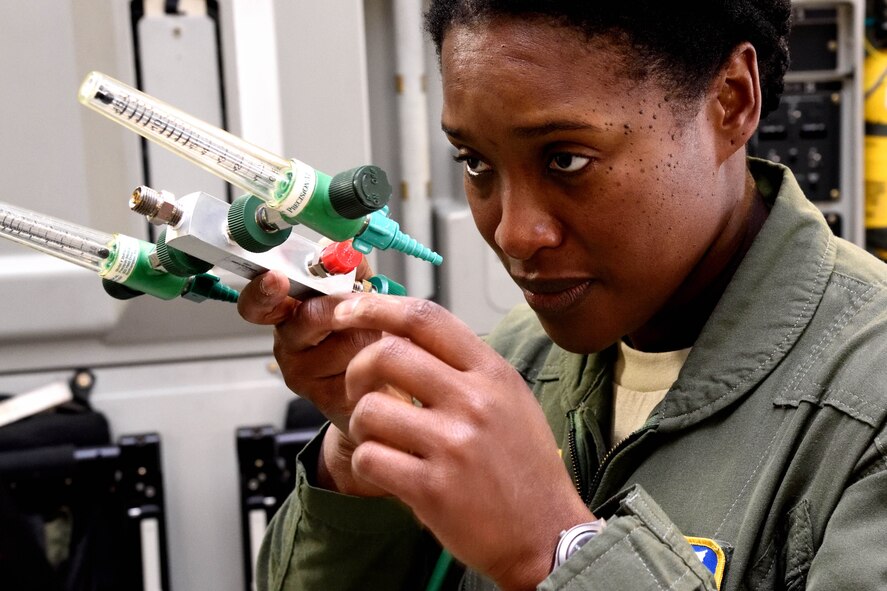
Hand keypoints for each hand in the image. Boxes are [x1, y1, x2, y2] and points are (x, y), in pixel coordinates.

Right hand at [237, 266, 389, 495]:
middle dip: (349, 306)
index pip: (258, 303)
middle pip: (311, 316)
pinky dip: (382, 358)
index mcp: (287, 314)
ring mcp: (304, 376)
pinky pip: (364, 368)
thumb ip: (349, 270)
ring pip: (348, 342)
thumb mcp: (356, 295)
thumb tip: (345, 252)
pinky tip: (380, 363)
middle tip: (368, 306)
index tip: (277, 279)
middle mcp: (288, 345)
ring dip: (375, 333)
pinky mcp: (329, 400)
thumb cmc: (364, 337)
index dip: (264, 291)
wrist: (383, 386)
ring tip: (378, 339)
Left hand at [332, 295, 593, 589]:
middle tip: (359, 388)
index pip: (426, 318)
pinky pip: (369, 458)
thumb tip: (403, 333)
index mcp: (493, 373)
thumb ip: (463, 366)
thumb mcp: (509, 399)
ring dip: (361, 425)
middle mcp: (475, 402)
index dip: (377, 306)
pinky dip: (367, 463)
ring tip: (382, 439)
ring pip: (369, 409)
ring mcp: (454, 445)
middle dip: (357, 369)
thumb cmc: (524, 466)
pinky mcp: (433, 489)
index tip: (348, 309)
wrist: (546, 533)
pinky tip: (388, 470)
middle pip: (387, 354)